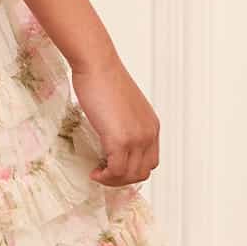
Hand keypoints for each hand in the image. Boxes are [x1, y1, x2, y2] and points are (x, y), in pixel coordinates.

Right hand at [71, 54, 159, 186]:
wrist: (97, 65)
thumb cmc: (104, 79)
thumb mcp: (122, 106)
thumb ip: (124, 123)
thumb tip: (111, 137)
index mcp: (151, 125)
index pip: (150, 161)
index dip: (131, 169)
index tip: (113, 166)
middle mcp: (149, 133)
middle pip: (142, 172)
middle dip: (122, 179)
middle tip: (103, 174)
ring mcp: (137, 138)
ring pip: (131, 175)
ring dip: (113, 180)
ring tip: (97, 173)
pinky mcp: (120, 139)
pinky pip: (116, 170)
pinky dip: (105, 176)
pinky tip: (94, 171)